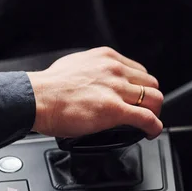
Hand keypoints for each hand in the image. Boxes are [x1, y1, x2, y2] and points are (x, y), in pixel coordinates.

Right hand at [26, 47, 163, 138]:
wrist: (37, 98)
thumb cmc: (47, 87)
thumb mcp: (74, 65)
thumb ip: (90, 71)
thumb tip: (91, 82)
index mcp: (105, 58)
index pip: (137, 71)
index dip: (140, 86)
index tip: (136, 96)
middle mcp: (114, 70)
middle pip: (150, 84)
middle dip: (149, 99)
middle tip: (143, 111)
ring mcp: (116, 89)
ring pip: (154, 99)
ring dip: (154, 113)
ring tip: (147, 123)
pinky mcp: (115, 110)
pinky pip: (147, 119)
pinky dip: (154, 127)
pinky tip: (150, 133)